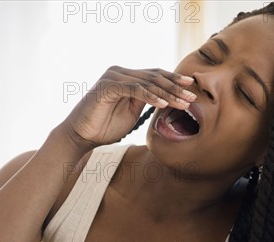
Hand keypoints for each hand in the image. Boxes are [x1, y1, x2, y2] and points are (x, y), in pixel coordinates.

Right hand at [59, 66, 195, 147]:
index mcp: (127, 77)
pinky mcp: (107, 86)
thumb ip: (146, 103)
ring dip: (167, 93)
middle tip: (192, 96)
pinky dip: (150, 96)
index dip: (174, 80)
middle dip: (175, 86)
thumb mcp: (132, 114)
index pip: (155, 75)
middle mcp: (120, 72)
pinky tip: (164, 104)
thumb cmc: (104, 127)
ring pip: (147, 82)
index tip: (192, 88)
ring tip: (183, 102)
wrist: (81, 137)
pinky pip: (134, 89)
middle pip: (154, 76)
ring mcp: (113, 77)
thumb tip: (167, 99)